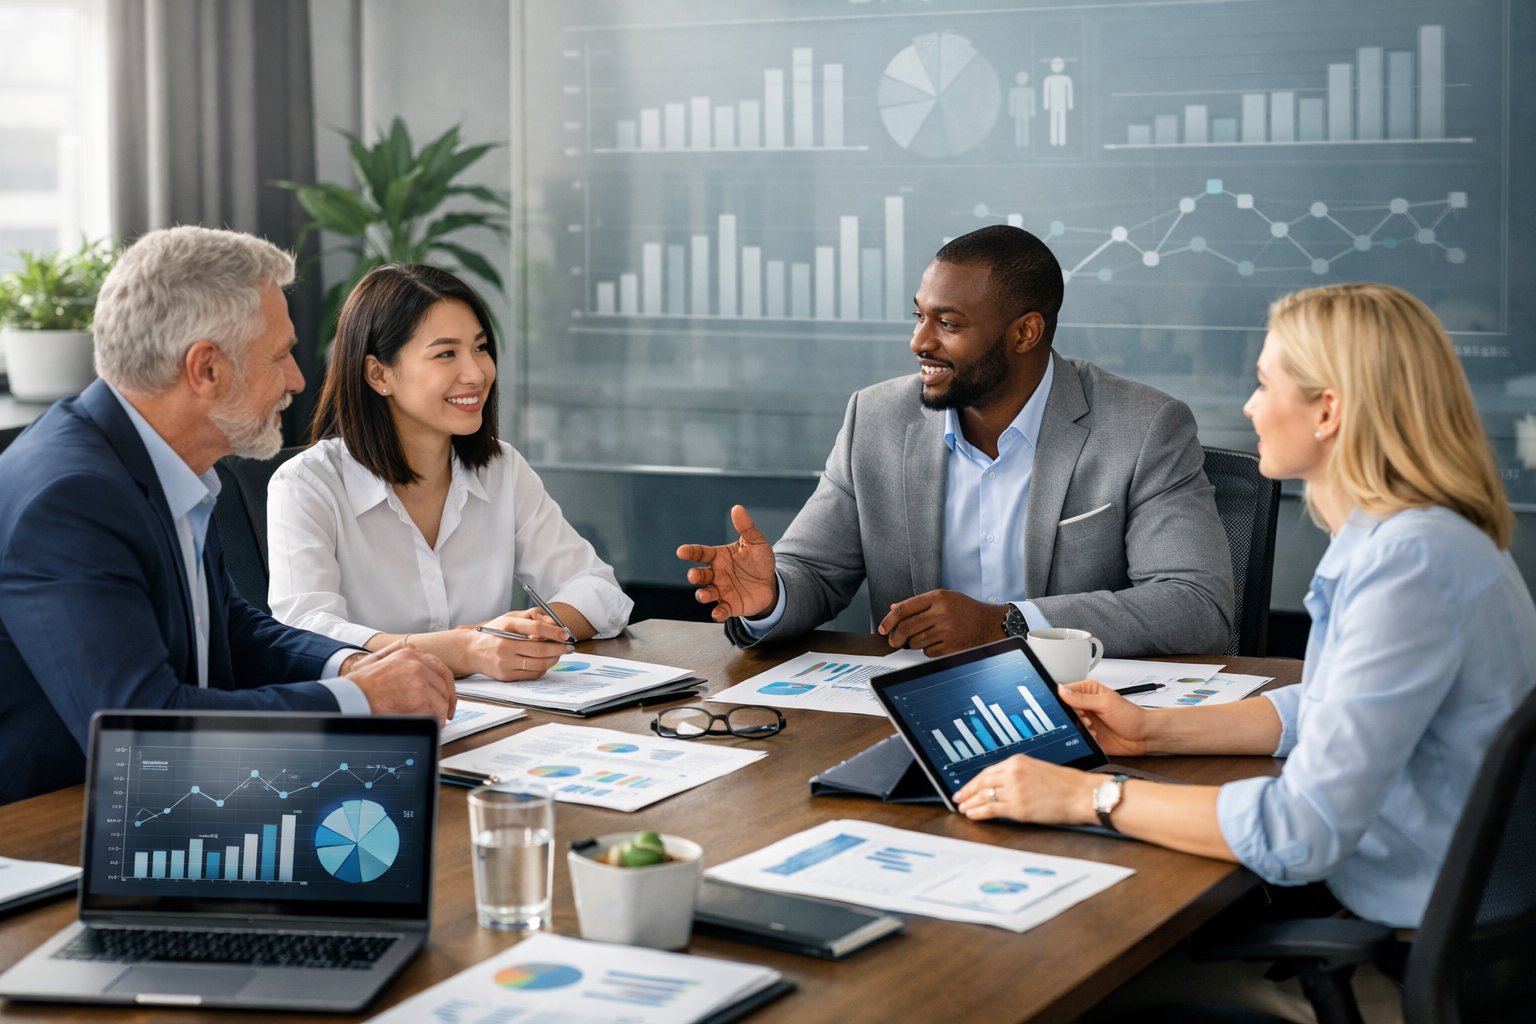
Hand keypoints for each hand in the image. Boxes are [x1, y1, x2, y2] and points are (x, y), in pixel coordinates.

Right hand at [344, 642, 456, 721]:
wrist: (349, 698)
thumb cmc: (360, 685)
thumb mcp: (377, 658)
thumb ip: (396, 651)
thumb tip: (414, 651)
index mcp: (409, 653)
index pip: (440, 668)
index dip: (447, 685)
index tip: (447, 695)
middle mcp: (417, 664)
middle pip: (444, 685)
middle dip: (446, 701)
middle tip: (445, 712)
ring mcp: (419, 681)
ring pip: (441, 700)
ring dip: (439, 713)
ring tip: (433, 720)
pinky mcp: (419, 700)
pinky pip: (435, 713)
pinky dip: (434, 721)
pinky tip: (428, 724)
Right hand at [463, 612, 571, 680]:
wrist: (471, 651)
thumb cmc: (495, 632)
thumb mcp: (509, 618)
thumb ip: (532, 616)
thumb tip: (555, 624)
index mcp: (506, 626)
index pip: (535, 628)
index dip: (554, 632)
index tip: (566, 634)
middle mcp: (504, 645)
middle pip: (539, 649)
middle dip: (558, 649)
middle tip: (568, 647)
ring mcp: (504, 662)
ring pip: (538, 664)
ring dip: (553, 659)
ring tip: (558, 654)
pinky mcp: (505, 676)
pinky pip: (531, 675)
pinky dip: (543, 669)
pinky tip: (545, 663)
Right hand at [676, 504, 777, 621]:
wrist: (771, 584)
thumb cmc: (759, 561)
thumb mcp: (756, 543)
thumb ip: (746, 527)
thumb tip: (737, 508)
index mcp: (719, 557)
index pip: (701, 553)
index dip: (690, 552)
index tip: (681, 552)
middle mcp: (716, 574)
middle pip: (699, 574)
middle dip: (695, 575)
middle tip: (694, 575)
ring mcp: (721, 591)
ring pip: (706, 593)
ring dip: (703, 595)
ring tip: (705, 595)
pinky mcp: (730, 606)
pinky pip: (721, 611)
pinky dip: (718, 613)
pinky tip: (717, 614)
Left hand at [877, 589, 1004, 655]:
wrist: (990, 624)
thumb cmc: (966, 610)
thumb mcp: (944, 598)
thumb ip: (919, 603)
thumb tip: (894, 609)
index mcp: (938, 597)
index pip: (904, 608)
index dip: (889, 620)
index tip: (882, 628)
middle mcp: (942, 612)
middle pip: (907, 627)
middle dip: (896, 637)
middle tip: (894, 641)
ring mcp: (947, 630)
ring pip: (915, 642)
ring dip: (913, 644)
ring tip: (922, 638)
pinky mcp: (952, 646)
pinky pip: (928, 652)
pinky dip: (927, 650)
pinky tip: (936, 643)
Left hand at [954, 755, 1097, 824]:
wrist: (1083, 794)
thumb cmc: (1068, 784)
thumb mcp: (1039, 770)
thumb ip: (1020, 775)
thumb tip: (1004, 786)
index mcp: (1018, 761)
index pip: (988, 771)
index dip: (974, 781)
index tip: (966, 787)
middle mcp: (1013, 773)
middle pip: (982, 782)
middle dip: (967, 791)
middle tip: (958, 798)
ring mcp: (1014, 790)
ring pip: (984, 796)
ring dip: (971, 803)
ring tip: (963, 809)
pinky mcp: (1018, 808)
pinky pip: (991, 809)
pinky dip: (979, 812)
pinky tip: (972, 815)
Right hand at [1056, 680, 1155, 756]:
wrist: (1143, 736)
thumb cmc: (1131, 716)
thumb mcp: (1105, 703)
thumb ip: (1082, 698)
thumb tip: (1061, 690)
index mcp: (1088, 691)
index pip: (1066, 691)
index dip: (1064, 700)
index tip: (1071, 707)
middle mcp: (1086, 705)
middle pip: (1065, 709)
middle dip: (1073, 716)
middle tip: (1085, 718)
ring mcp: (1087, 721)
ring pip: (1070, 724)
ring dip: (1079, 727)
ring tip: (1092, 727)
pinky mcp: (1088, 735)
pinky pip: (1077, 737)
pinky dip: (1083, 737)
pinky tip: (1094, 735)